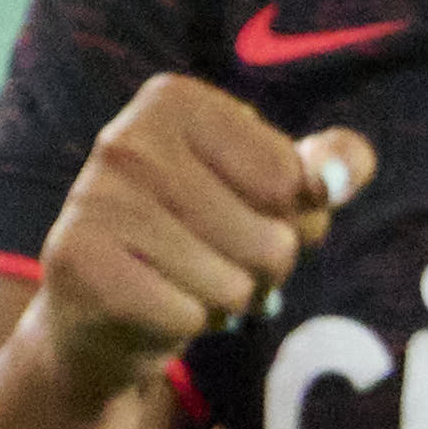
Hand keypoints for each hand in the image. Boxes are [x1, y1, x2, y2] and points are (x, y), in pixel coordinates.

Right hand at [26, 83, 366, 416]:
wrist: (98, 308)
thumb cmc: (198, 237)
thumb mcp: (268, 191)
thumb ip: (324, 168)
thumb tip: (349, 170)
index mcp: (174, 101)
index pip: (290, 180)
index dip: (291, 219)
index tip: (246, 215)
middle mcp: (127, 139)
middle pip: (271, 239)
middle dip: (264, 272)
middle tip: (218, 263)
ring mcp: (95, 199)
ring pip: (233, 286)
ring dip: (226, 303)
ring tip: (186, 285)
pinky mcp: (77, 263)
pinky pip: (187, 318)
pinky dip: (187, 327)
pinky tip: (154, 308)